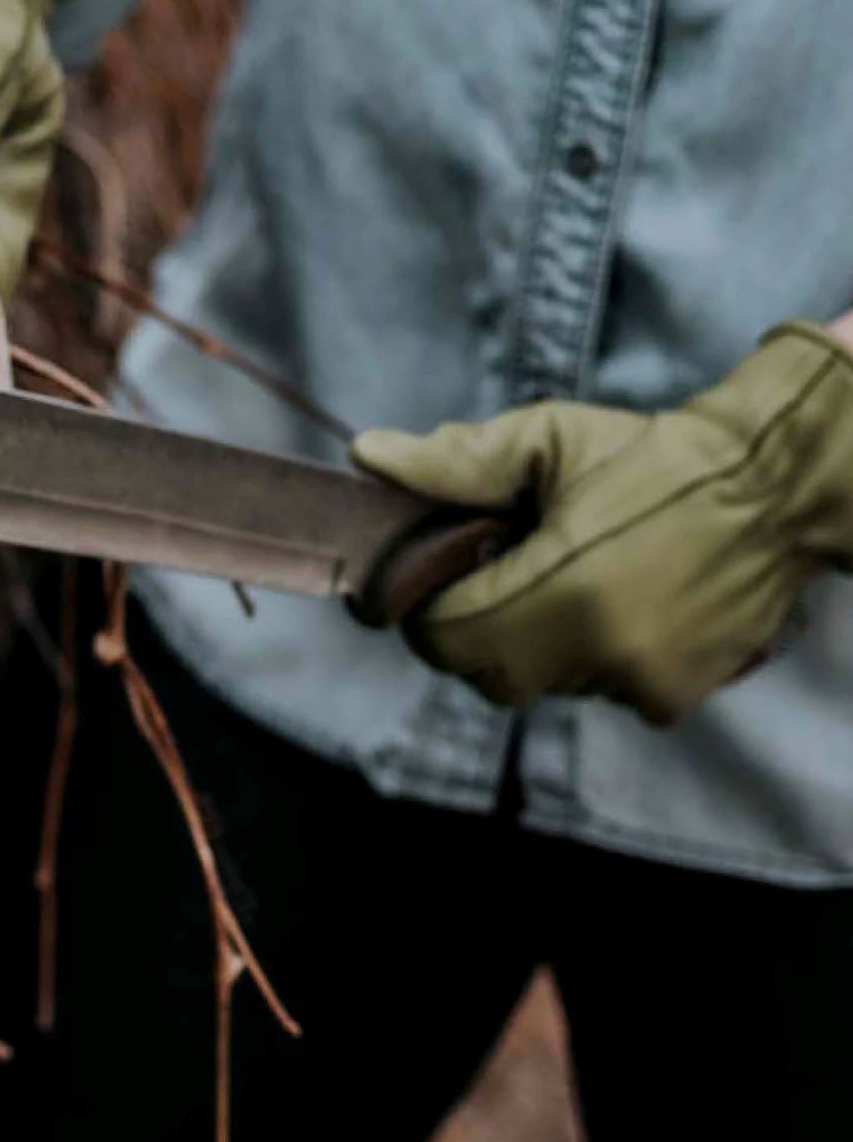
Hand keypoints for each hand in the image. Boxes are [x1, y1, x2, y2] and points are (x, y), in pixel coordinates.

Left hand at [351, 323, 852, 723]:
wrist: (775, 487)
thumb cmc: (652, 456)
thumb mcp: (550, 441)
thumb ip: (454, 460)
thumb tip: (367, 456)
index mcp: (561, 586)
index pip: (443, 636)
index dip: (423, 610)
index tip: (432, 580)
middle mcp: (599, 649)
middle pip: (482, 673)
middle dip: (468, 632)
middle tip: (489, 581)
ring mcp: (639, 683)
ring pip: (537, 686)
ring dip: (527, 646)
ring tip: (560, 583)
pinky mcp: (671, 699)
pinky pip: (592, 692)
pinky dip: (584, 660)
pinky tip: (612, 606)